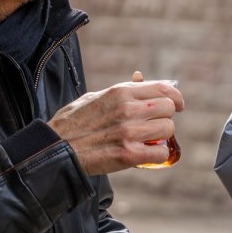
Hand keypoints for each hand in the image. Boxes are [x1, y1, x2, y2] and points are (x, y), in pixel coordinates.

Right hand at [48, 77, 184, 174]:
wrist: (54, 149)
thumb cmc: (73, 123)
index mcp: (120, 92)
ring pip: (168, 130)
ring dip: (161, 137)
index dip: (175, 97)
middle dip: (165, 118)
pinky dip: (157, 155)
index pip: (163, 88)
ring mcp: (129, 132)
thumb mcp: (95, 97)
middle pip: (169, 109)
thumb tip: (141, 77)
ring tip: (147, 140)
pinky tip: (146, 154)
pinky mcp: (128, 155)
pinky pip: (161, 153)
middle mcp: (128, 109)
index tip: (177, 105)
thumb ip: (121, 90)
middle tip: (154, 126)